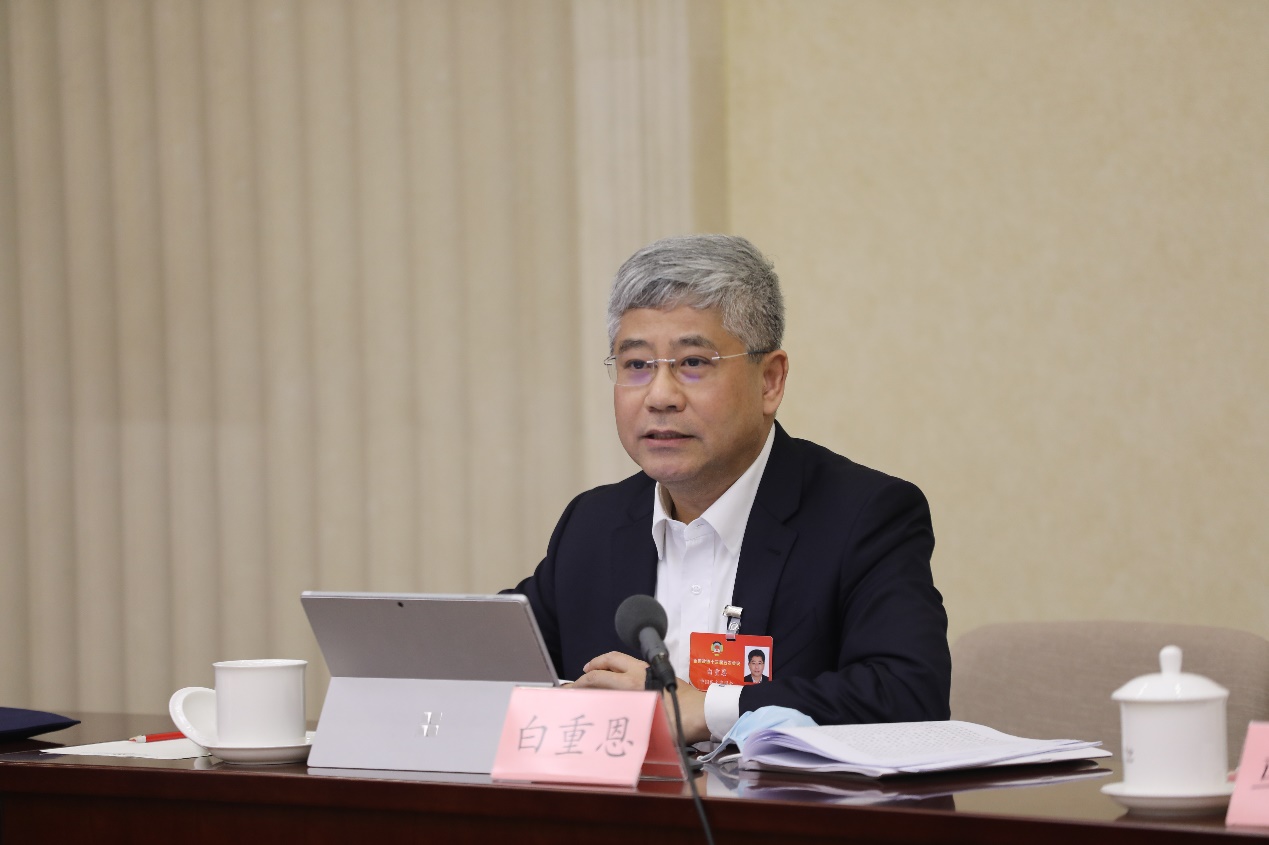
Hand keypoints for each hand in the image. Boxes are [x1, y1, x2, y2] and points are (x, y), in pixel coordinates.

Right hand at [573, 652, 710, 744]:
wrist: (706, 712)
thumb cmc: (679, 721)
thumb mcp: (650, 729)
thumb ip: (629, 730)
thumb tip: (612, 737)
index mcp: (632, 684)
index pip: (599, 678)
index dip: (581, 683)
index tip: (570, 689)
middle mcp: (639, 672)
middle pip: (609, 659)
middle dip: (593, 664)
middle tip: (583, 673)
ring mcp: (651, 670)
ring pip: (623, 659)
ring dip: (608, 664)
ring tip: (600, 673)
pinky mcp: (661, 674)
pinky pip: (634, 665)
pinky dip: (622, 669)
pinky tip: (623, 681)